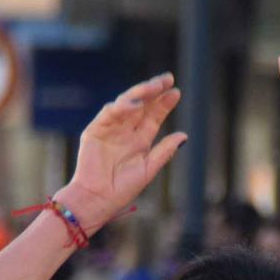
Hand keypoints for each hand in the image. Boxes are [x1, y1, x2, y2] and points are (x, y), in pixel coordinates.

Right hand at [57, 74, 185, 228]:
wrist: (98, 200)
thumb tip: (184, 136)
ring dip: (140, 93)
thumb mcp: (148, 169)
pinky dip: (121, 107)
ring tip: (154, 86)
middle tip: (167, 79)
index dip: (164, 103)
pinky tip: (135, 104)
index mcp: (140, 140)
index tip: (176, 92)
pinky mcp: (95, 130)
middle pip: (142, 105)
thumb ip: (164, 151)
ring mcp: (110, 129)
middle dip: (154, 90)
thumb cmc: (122, 189)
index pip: (154, 116)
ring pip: (126, 104)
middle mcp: (126, 131)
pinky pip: (109, 114)